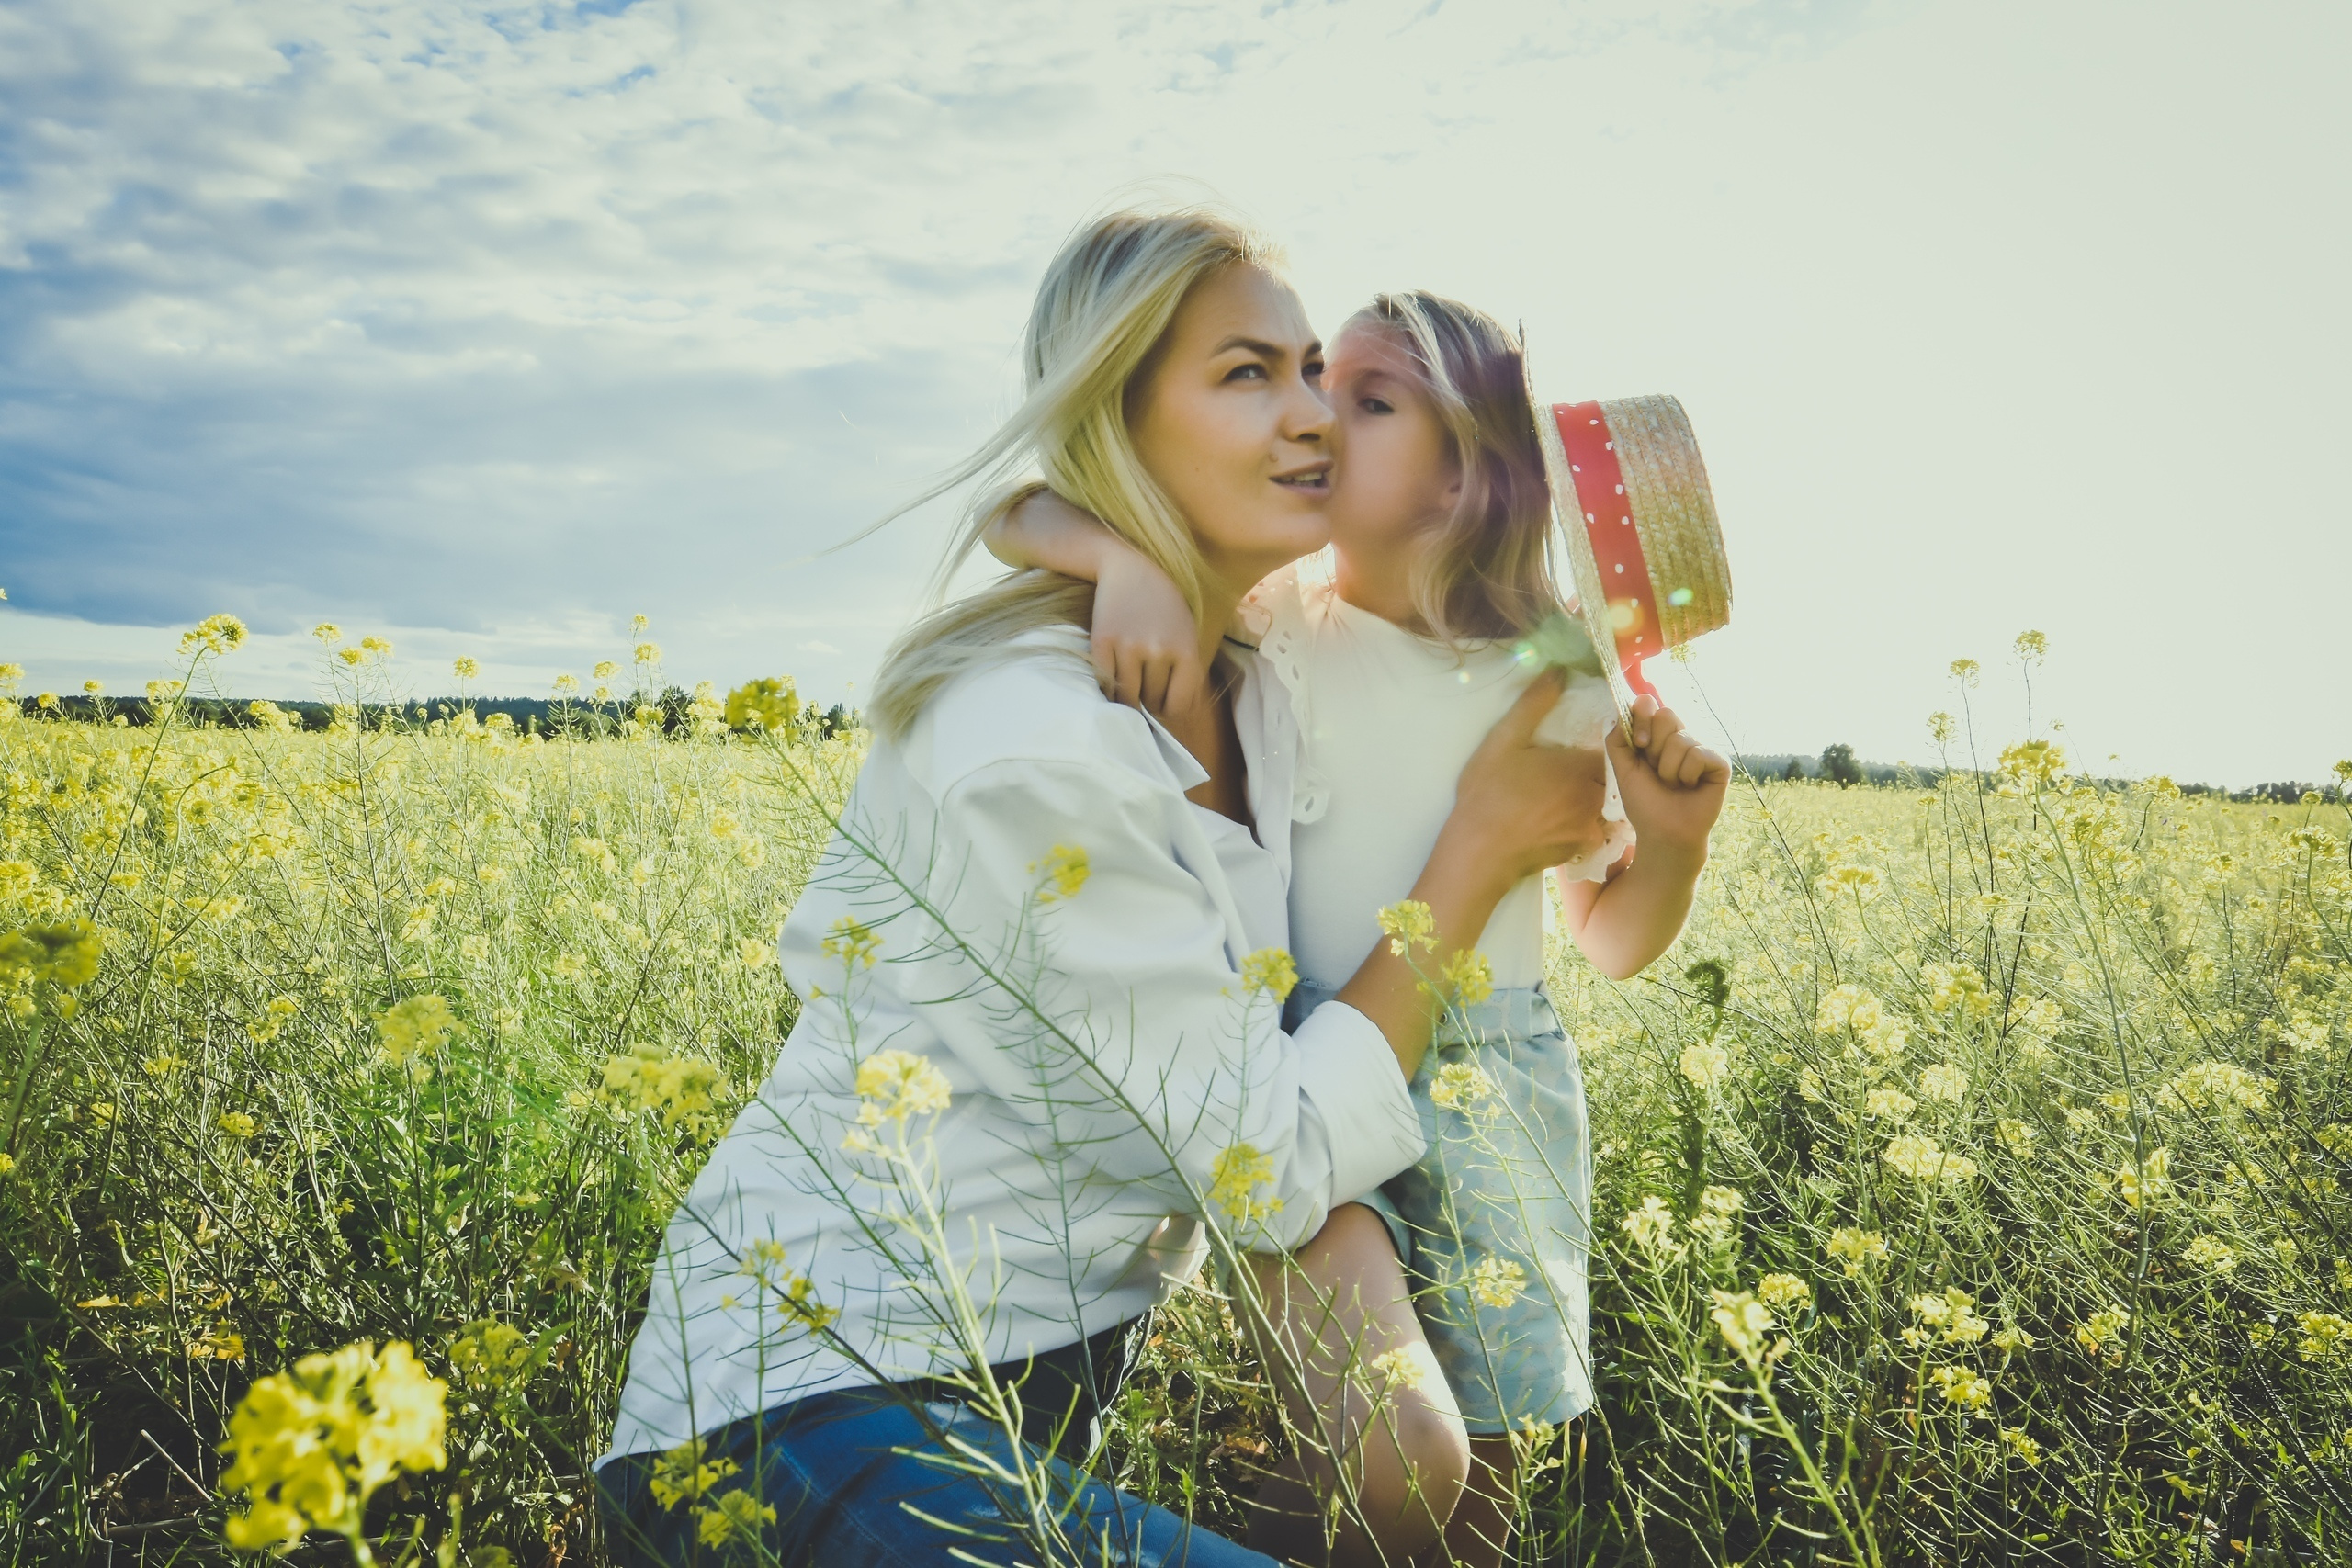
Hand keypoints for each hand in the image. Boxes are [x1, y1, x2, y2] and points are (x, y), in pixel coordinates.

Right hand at [1093, 549, 1206, 716]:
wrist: (1130, 569)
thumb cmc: (1164, 606)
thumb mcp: (1188, 634)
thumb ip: (1188, 673)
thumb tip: (1181, 712)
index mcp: (1186, 651)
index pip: (1178, 705)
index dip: (1169, 707)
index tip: (1162, 698)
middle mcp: (1158, 651)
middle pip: (1152, 701)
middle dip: (1148, 698)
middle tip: (1144, 683)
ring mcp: (1128, 646)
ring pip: (1127, 697)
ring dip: (1127, 696)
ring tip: (1129, 681)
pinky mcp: (1102, 642)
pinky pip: (1105, 682)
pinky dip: (1108, 685)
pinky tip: (1114, 673)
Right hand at [1445, 671, 1610, 887]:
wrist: (1479, 852)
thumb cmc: (1489, 793)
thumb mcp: (1503, 740)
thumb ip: (1534, 704)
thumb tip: (1558, 671)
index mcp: (1582, 766)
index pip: (1607, 748)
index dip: (1591, 745)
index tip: (1569, 748)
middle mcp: (1596, 795)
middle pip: (1606, 776)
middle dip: (1587, 772)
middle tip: (1557, 772)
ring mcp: (1590, 825)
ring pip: (1599, 803)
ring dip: (1583, 798)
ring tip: (1552, 797)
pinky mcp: (1581, 849)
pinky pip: (1589, 829)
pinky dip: (1576, 824)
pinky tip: (1550, 821)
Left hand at [1607, 693, 1728, 860]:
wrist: (1663, 832)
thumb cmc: (1645, 803)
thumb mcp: (1623, 770)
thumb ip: (1617, 741)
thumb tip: (1619, 713)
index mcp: (1657, 736)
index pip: (1649, 705)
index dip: (1642, 719)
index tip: (1639, 744)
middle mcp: (1680, 737)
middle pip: (1667, 714)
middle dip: (1655, 748)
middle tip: (1657, 771)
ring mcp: (1700, 748)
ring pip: (1680, 739)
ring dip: (1669, 769)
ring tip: (1674, 785)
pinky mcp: (1718, 762)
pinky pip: (1699, 753)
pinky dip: (1688, 774)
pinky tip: (1691, 786)